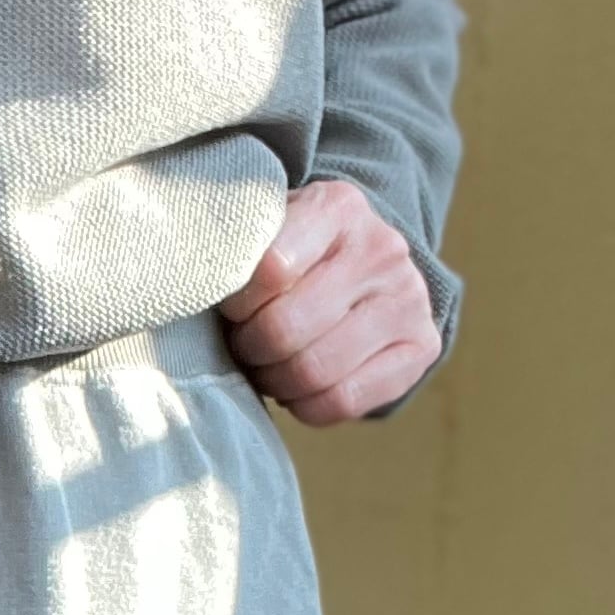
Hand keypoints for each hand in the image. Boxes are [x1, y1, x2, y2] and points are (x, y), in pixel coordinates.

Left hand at [221, 180, 440, 424]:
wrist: (366, 271)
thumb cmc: (295, 254)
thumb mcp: (267, 232)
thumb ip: (236, 250)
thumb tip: (192, 286)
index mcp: (337, 207)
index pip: (269, 270)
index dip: (236, 303)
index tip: (233, 306)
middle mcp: (381, 249)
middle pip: (285, 329)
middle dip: (251, 348)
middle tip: (246, 345)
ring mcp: (407, 299)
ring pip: (314, 371)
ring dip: (275, 380)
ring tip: (268, 366)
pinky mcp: (421, 348)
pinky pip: (344, 401)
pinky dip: (306, 406)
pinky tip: (299, 387)